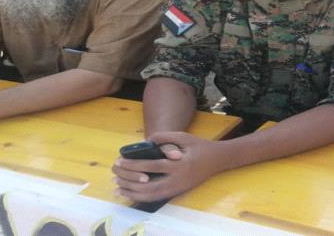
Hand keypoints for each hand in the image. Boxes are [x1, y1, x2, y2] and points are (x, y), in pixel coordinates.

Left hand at [112, 132, 227, 202]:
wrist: (218, 160)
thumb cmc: (199, 146)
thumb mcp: (183, 136)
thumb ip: (164, 136)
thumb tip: (145, 141)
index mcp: (180, 164)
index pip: (153, 166)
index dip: (135, 164)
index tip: (120, 161)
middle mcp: (178, 179)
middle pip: (149, 185)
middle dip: (130, 182)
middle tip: (115, 176)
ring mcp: (178, 188)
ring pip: (152, 196)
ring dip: (133, 193)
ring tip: (118, 188)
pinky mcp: (178, 192)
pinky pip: (157, 198)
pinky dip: (142, 197)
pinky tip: (132, 194)